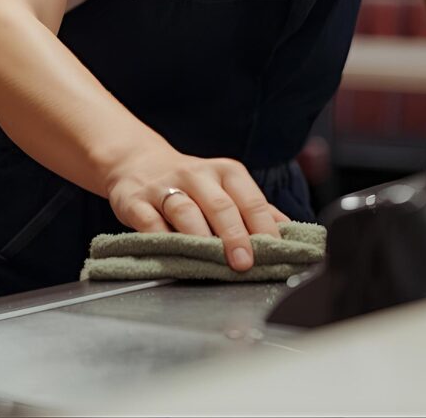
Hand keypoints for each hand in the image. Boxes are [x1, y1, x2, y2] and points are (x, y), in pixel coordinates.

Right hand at [103, 145, 289, 271]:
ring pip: (185, 209)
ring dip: (199, 236)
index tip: (273, 251)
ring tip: (209, 257)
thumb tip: (290, 232)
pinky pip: (149, 219)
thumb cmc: (192, 184)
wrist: (138, 163)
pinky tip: (170, 251)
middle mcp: (196, 175)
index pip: (250, 199)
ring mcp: (164, 187)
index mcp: (225, 173)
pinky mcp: (135, 200)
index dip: (263, 227)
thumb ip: (255, 209)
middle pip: (219, 204)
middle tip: (243, 262)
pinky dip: (160, 236)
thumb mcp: (226, 187)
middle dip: (234, 235)